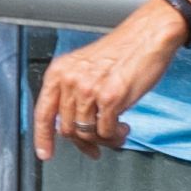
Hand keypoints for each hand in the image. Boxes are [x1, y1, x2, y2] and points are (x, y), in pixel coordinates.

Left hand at [33, 2, 184, 158]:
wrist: (147, 36)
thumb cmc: (122, 51)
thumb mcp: (85, 67)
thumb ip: (73, 91)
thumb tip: (71, 122)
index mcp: (59, 72)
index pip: (42, 112)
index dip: (42, 137)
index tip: (45, 153)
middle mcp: (70, 81)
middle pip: (66, 128)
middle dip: (83, 142)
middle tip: (96, 147)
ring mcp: (89, 90)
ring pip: (86, 132)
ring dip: (103, 140)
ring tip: (115, 133)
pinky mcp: (110, 98)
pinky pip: (106, 131)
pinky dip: (115, 136)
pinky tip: (123, 127)